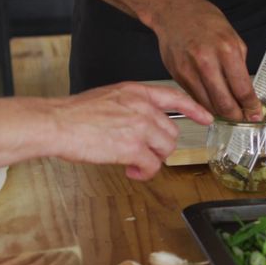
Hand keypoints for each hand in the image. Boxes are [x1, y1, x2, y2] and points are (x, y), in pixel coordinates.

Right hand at [43, 83, 211, 179]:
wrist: (58, 123)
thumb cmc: (75, 114)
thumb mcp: (109, 97)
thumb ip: (130, 106)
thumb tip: (140, 125)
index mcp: (136, 92)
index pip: (175, 97)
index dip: (195, 109)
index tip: (207, 118)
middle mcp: (143, 107)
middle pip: (171, 132)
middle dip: (160, 146)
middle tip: (143, 152)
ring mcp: (140, 127)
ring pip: (165, 150)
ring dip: (153, 160)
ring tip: (134, 161)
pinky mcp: (133, 148)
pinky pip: (152, 166)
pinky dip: (144, 172)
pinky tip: (131, 169)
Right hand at [151, 0, 263, 121]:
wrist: (174, 11)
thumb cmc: (204, 20)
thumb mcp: (232, 36)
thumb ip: (239, 64)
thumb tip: (246, 91)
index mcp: (227, 50)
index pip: (242, 89)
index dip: (251, 107)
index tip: (255, 114)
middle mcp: (207, 61)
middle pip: (224, 103)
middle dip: (236, 116)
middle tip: (242, 119)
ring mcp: (190, 70)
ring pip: (208, 104)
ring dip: (221, 114)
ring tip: (229, 114)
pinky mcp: (178, 75)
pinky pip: (195, 98)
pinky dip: (205, 104)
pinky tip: (213, 104)